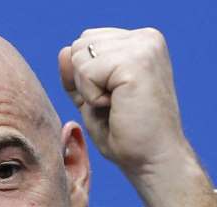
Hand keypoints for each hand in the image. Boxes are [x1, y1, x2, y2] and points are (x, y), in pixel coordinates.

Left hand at [59, 28, 216, 206]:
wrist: (152, 160)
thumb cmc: (125, 135)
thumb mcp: (91, 98)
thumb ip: (77, 73)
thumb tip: (63, 50)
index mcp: (140, 41)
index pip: (85, 41)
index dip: (84, 76)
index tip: (111, 100)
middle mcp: (145, 38)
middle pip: (79, 45)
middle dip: (83, 81)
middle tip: (113, 104)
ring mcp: (143, 46)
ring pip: (79, 57)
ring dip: (88, 90)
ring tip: (116, 105)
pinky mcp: (136, 61)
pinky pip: (85, 72)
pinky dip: (91, 97)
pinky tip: (117, 107)